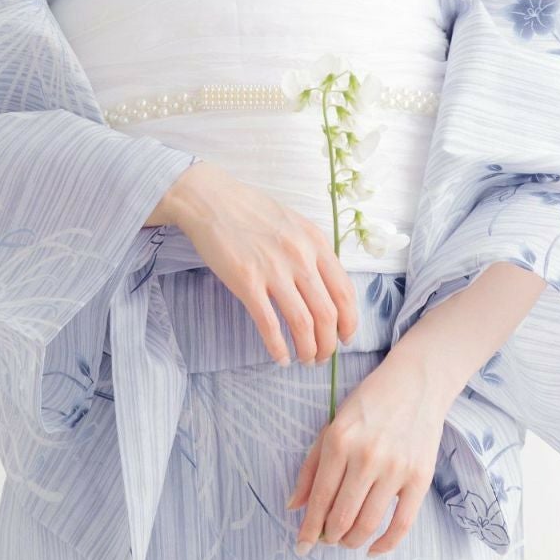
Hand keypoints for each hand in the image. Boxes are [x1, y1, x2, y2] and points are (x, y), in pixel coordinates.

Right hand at [161, 160, 358, 366]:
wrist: (211, 199)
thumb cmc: (251, 211)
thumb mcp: (294, 224)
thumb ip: (313, 252)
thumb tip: (327, 287)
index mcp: (315, 243)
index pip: (345, 292)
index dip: (349, 322)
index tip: (345, 337)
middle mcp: (300, 257)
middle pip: (328, 314)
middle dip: (329, 343)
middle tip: (322, 356)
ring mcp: (274, 270)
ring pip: (303, 323)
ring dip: (308, 349)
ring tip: (305, 359)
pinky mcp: (246, 282)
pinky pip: (269, 324)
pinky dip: (278, 347)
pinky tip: (280, 357)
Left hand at [285, 341, 445, 555]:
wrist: (416, 383)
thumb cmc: (369, 404)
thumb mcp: (332, 426)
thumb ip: (311, 467)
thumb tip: (293, 507)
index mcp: (339, 441)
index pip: (319, 498)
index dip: (307, 529)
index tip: (300, 547)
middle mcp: (366, 457)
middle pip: (342, 517)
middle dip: (328, 537)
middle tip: (325, 540)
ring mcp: (396, 469)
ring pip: (367, 524)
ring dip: (351, 542)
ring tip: (345, 540)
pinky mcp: (420, 478)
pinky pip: (402, 524)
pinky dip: (385, 545)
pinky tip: (372, 550)